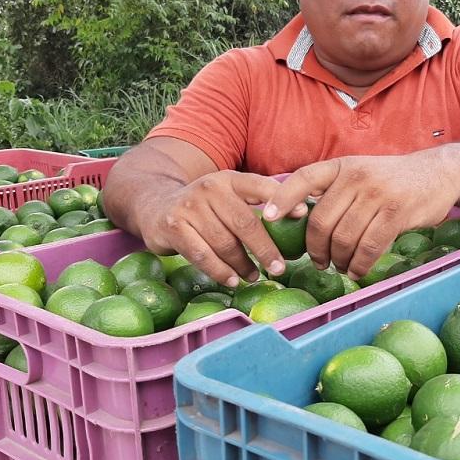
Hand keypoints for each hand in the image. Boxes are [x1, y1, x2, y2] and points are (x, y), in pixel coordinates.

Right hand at [135, 170, 298, 286]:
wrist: (155, 205)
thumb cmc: (205, 206)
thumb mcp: (229, 194)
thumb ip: (258, 202)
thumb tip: (303, 215)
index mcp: (229, 179)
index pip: (260, 186)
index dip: (283, 200)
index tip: (304, 215)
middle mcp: (209, 188)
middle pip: (245, 223)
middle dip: (266, 249)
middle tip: (279, 268)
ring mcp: (189, 207)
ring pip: (224, 243)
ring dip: (243, 265)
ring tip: (254, 276)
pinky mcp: (173, 227)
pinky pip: (202, 255)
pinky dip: (220, 271)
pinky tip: (233, 280)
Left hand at [263, 155, 459, 279]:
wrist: (438, 174)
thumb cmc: (391, 180)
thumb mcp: (360, 172)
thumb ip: (334, 190)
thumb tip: (297, 218)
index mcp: (342, 166)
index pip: (304, 178)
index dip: (282, 198)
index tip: (268, 218)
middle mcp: (356, 176)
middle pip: (320, 222)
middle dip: (316, 250)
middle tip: (320, 263)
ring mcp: (377, 194)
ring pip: (344, 239)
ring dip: (339, 261)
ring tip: (343, 267)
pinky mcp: (396, 212)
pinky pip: (368, 247)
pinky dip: (359, 265)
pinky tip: (358, 270)